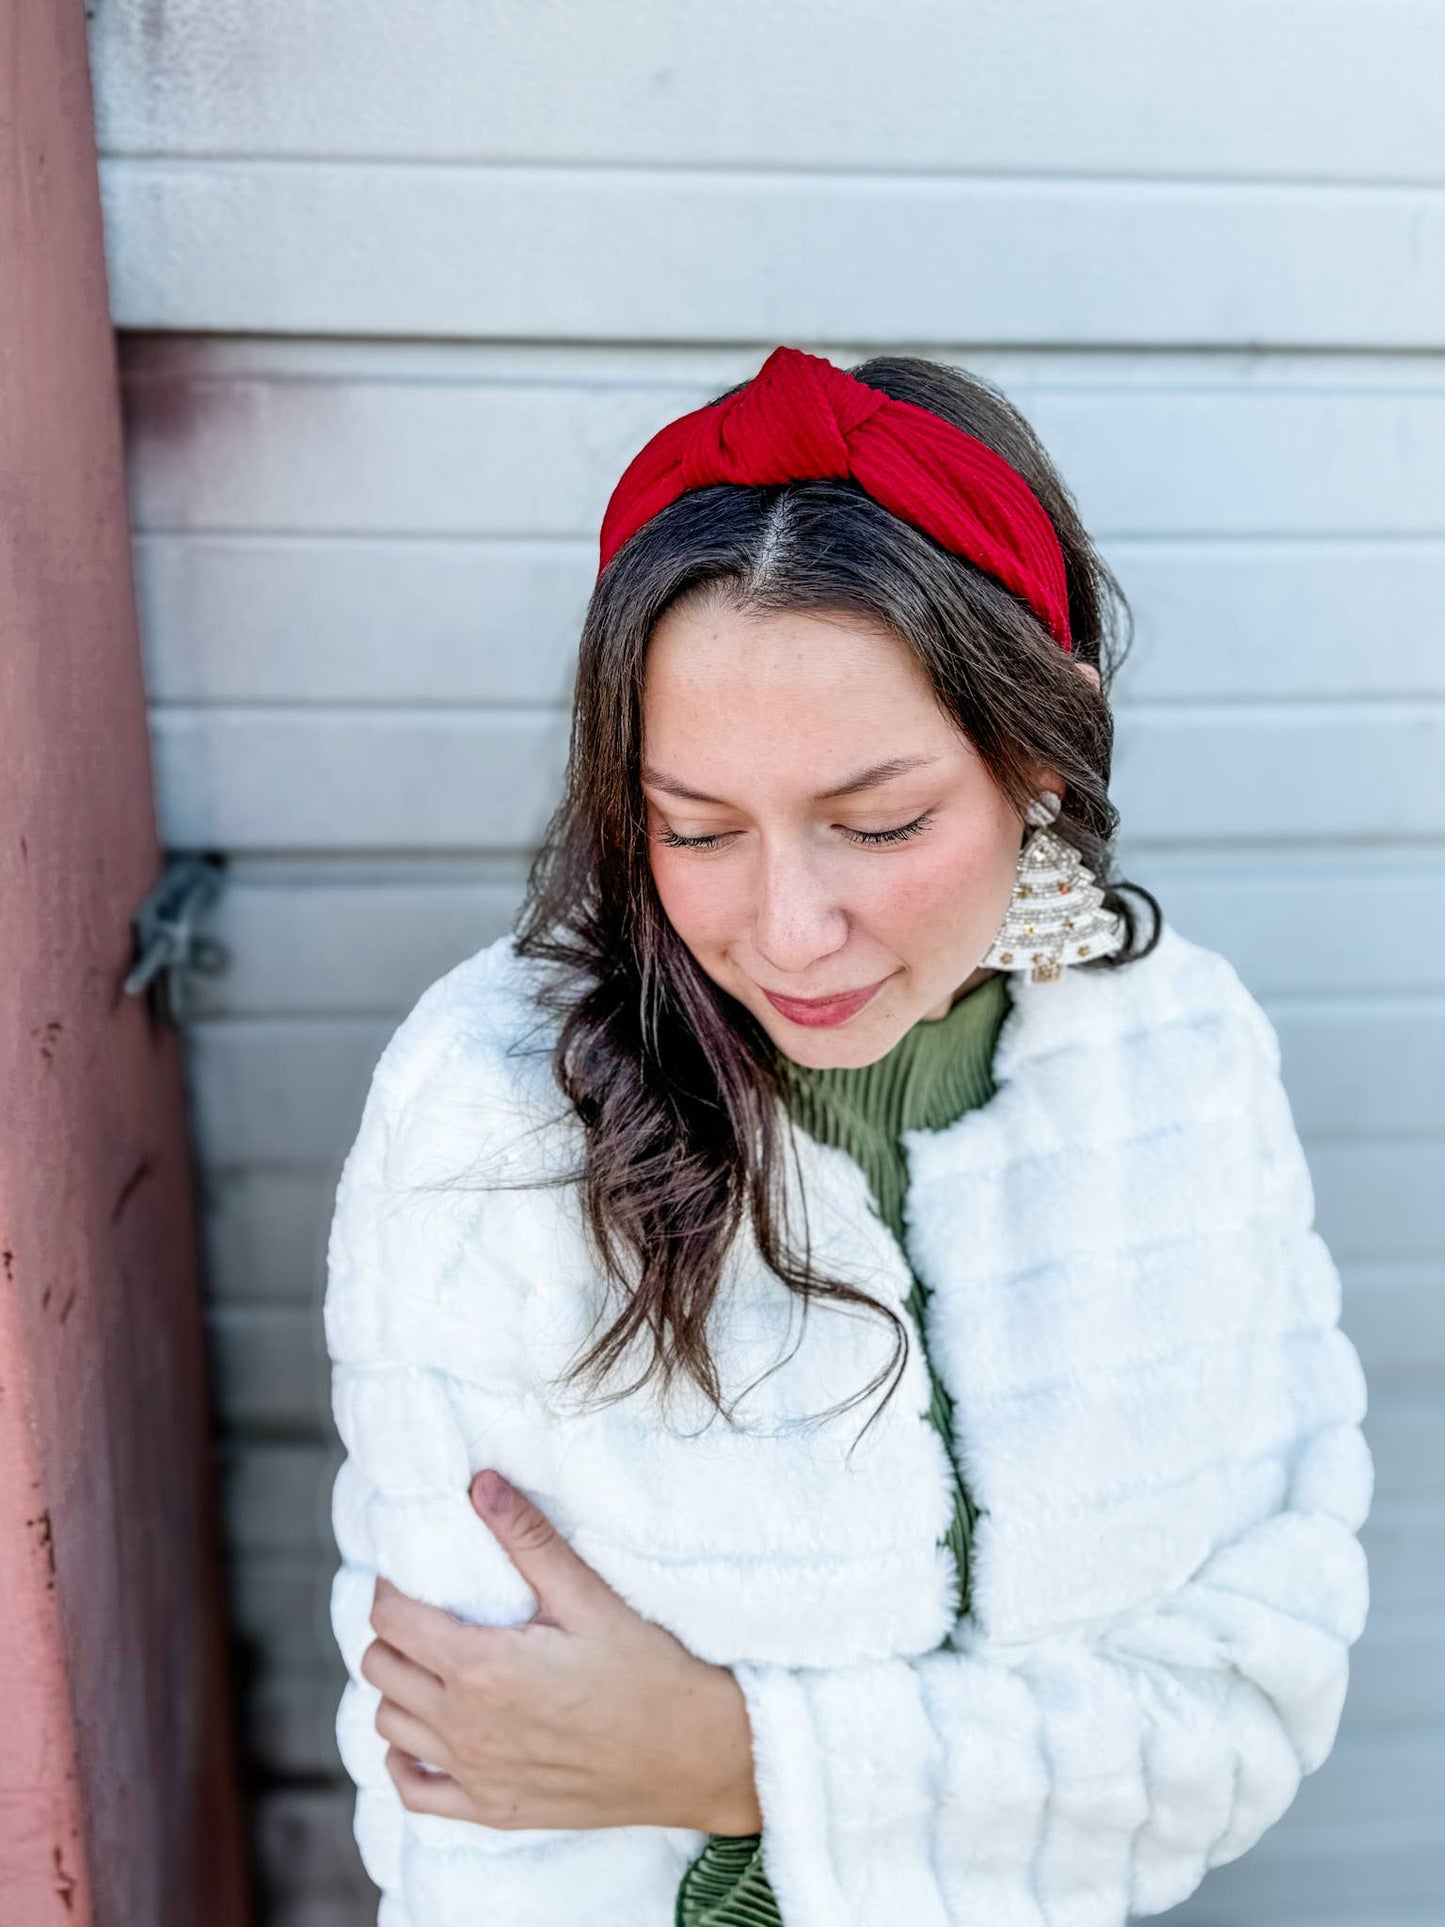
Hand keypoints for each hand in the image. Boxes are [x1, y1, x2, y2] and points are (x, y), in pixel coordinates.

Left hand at [361, 1469, 762, 1834]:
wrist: (688, 1755)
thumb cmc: (646, 1671)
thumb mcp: (588, 1596)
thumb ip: (529, 1540)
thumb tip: (481, 1484)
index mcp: (481, 1667)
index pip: (392, 1621)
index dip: (393, 1589)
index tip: (415, 1575)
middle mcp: (465, 1726)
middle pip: (382, 1668)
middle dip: (393, 1631)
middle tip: (426, 1610)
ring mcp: (474, 1774)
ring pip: (388, 1724)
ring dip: (399, 1688)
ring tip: (432, 1661)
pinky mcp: (492, 1810)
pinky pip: (414, 1790)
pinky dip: (404, 1758)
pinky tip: (427, 1733)